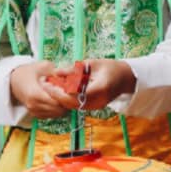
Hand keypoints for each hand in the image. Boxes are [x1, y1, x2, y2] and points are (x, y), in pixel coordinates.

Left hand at [8, 59, 135, 116]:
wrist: (127, 78)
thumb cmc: (112, 67)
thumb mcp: (93, 64)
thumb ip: (74, 69)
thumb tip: (56, 72)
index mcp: (99, 89)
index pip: (73, 93)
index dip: (58, 90)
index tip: (46, 82)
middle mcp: (97, 101)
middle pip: (70, 103)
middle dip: (55, 95)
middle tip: (43, 85)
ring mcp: (96, 106)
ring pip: (72, 106)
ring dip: (59, 98)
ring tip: (49, 86)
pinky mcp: (93, 108)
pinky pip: (76, 105)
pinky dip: (66, 99)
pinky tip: (59, 91)